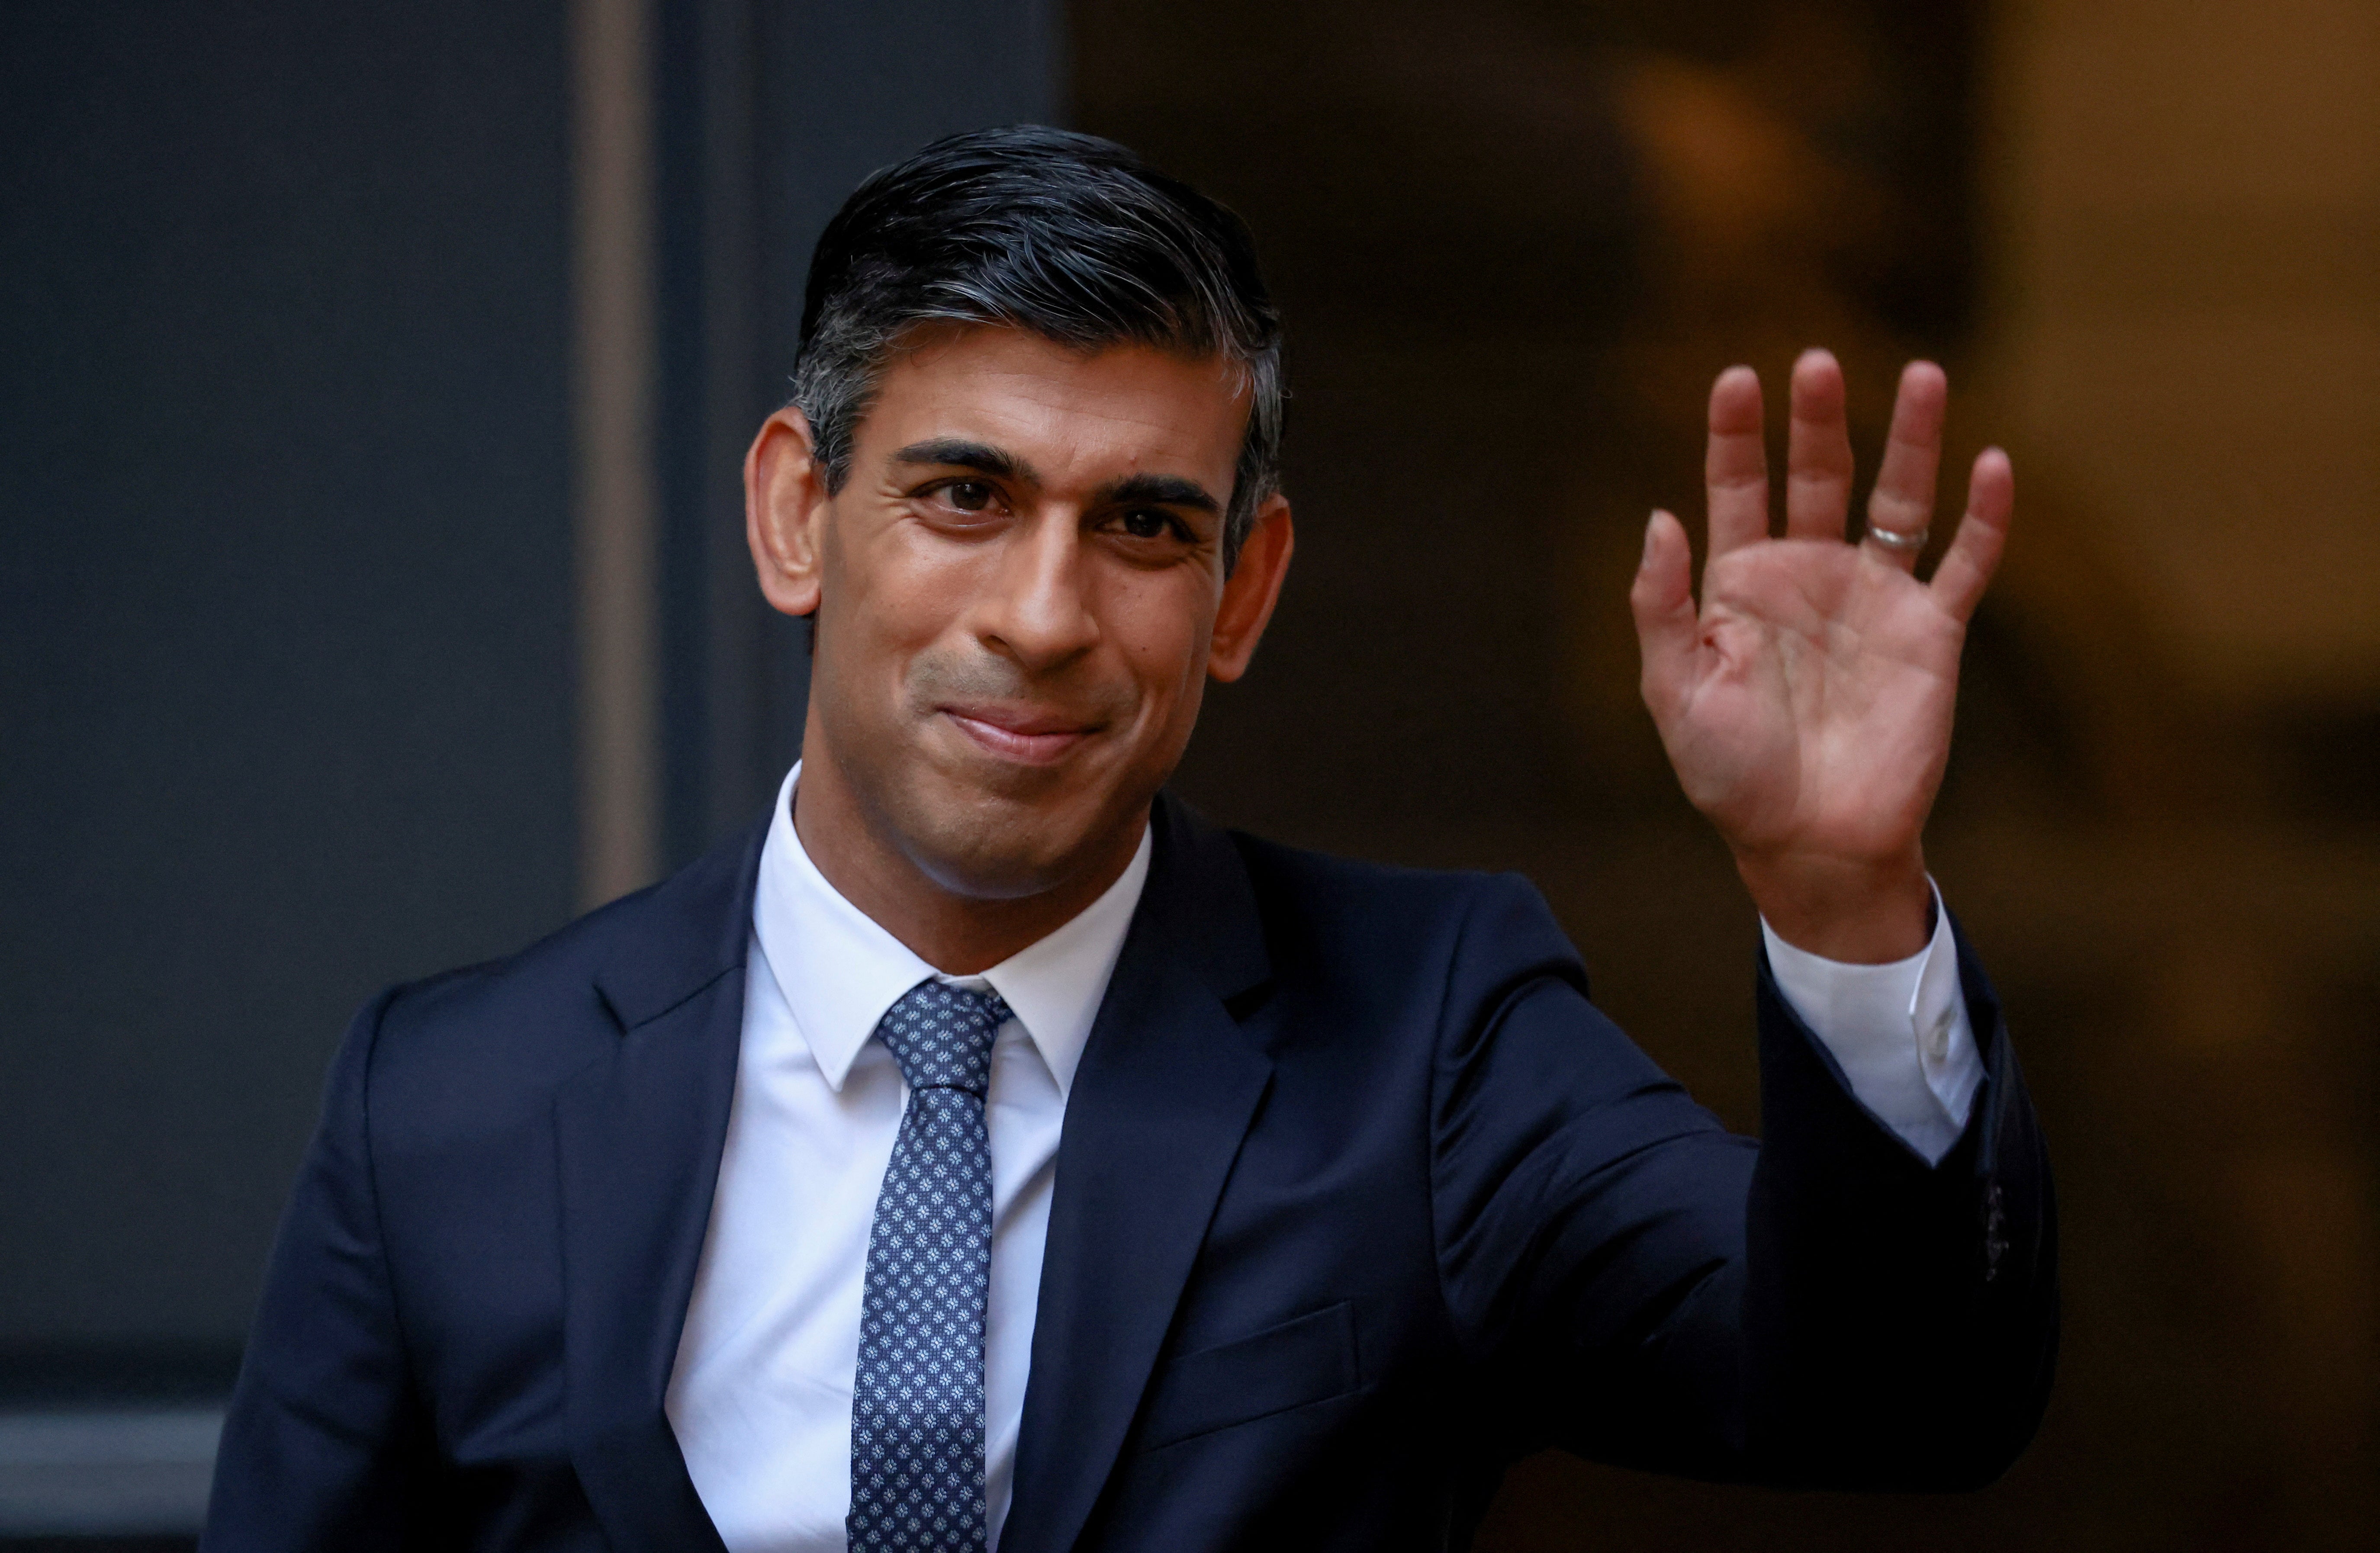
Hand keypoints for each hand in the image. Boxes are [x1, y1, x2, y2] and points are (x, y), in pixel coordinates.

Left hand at [1629, 350, 2010, 961]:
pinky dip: (1983, 517)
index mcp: (1740, 585)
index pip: (1737, 488)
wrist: (1809, 842)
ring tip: (1923, 371)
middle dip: (1817, 419)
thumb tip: (1659, 518)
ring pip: (1899, 499)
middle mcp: (1809, 577)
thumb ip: (1660, 607)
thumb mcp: (1673, 692)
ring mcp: (1874, 600)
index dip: (1736, 434)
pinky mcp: (1932, 634)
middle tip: (1817, 361)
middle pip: (1816, 475)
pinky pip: (1965, 562)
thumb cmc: (1730, 777)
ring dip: (1911, 438)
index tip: (1735, 378)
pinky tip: (1990, 464)